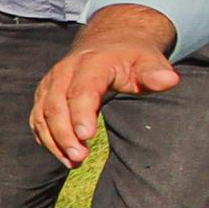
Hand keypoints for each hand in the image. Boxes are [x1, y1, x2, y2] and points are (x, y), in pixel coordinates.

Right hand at [32, 10, 184, 163]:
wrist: (108, 44)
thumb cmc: (131, 58)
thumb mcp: (148, 61)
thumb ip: (156, 72)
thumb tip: (170, 79)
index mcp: (91, 63)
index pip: (81, 90)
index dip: (81, 113)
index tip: (87, 137)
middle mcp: (65, 72)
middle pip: (55, 105)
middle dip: (64, 134)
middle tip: (79, 158)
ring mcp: (51, 84)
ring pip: (42, 114)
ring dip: (54, 141)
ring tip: (72, 163)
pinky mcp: (44, 95)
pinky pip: (38, 119)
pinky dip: (46, 139)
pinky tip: (61, 156)